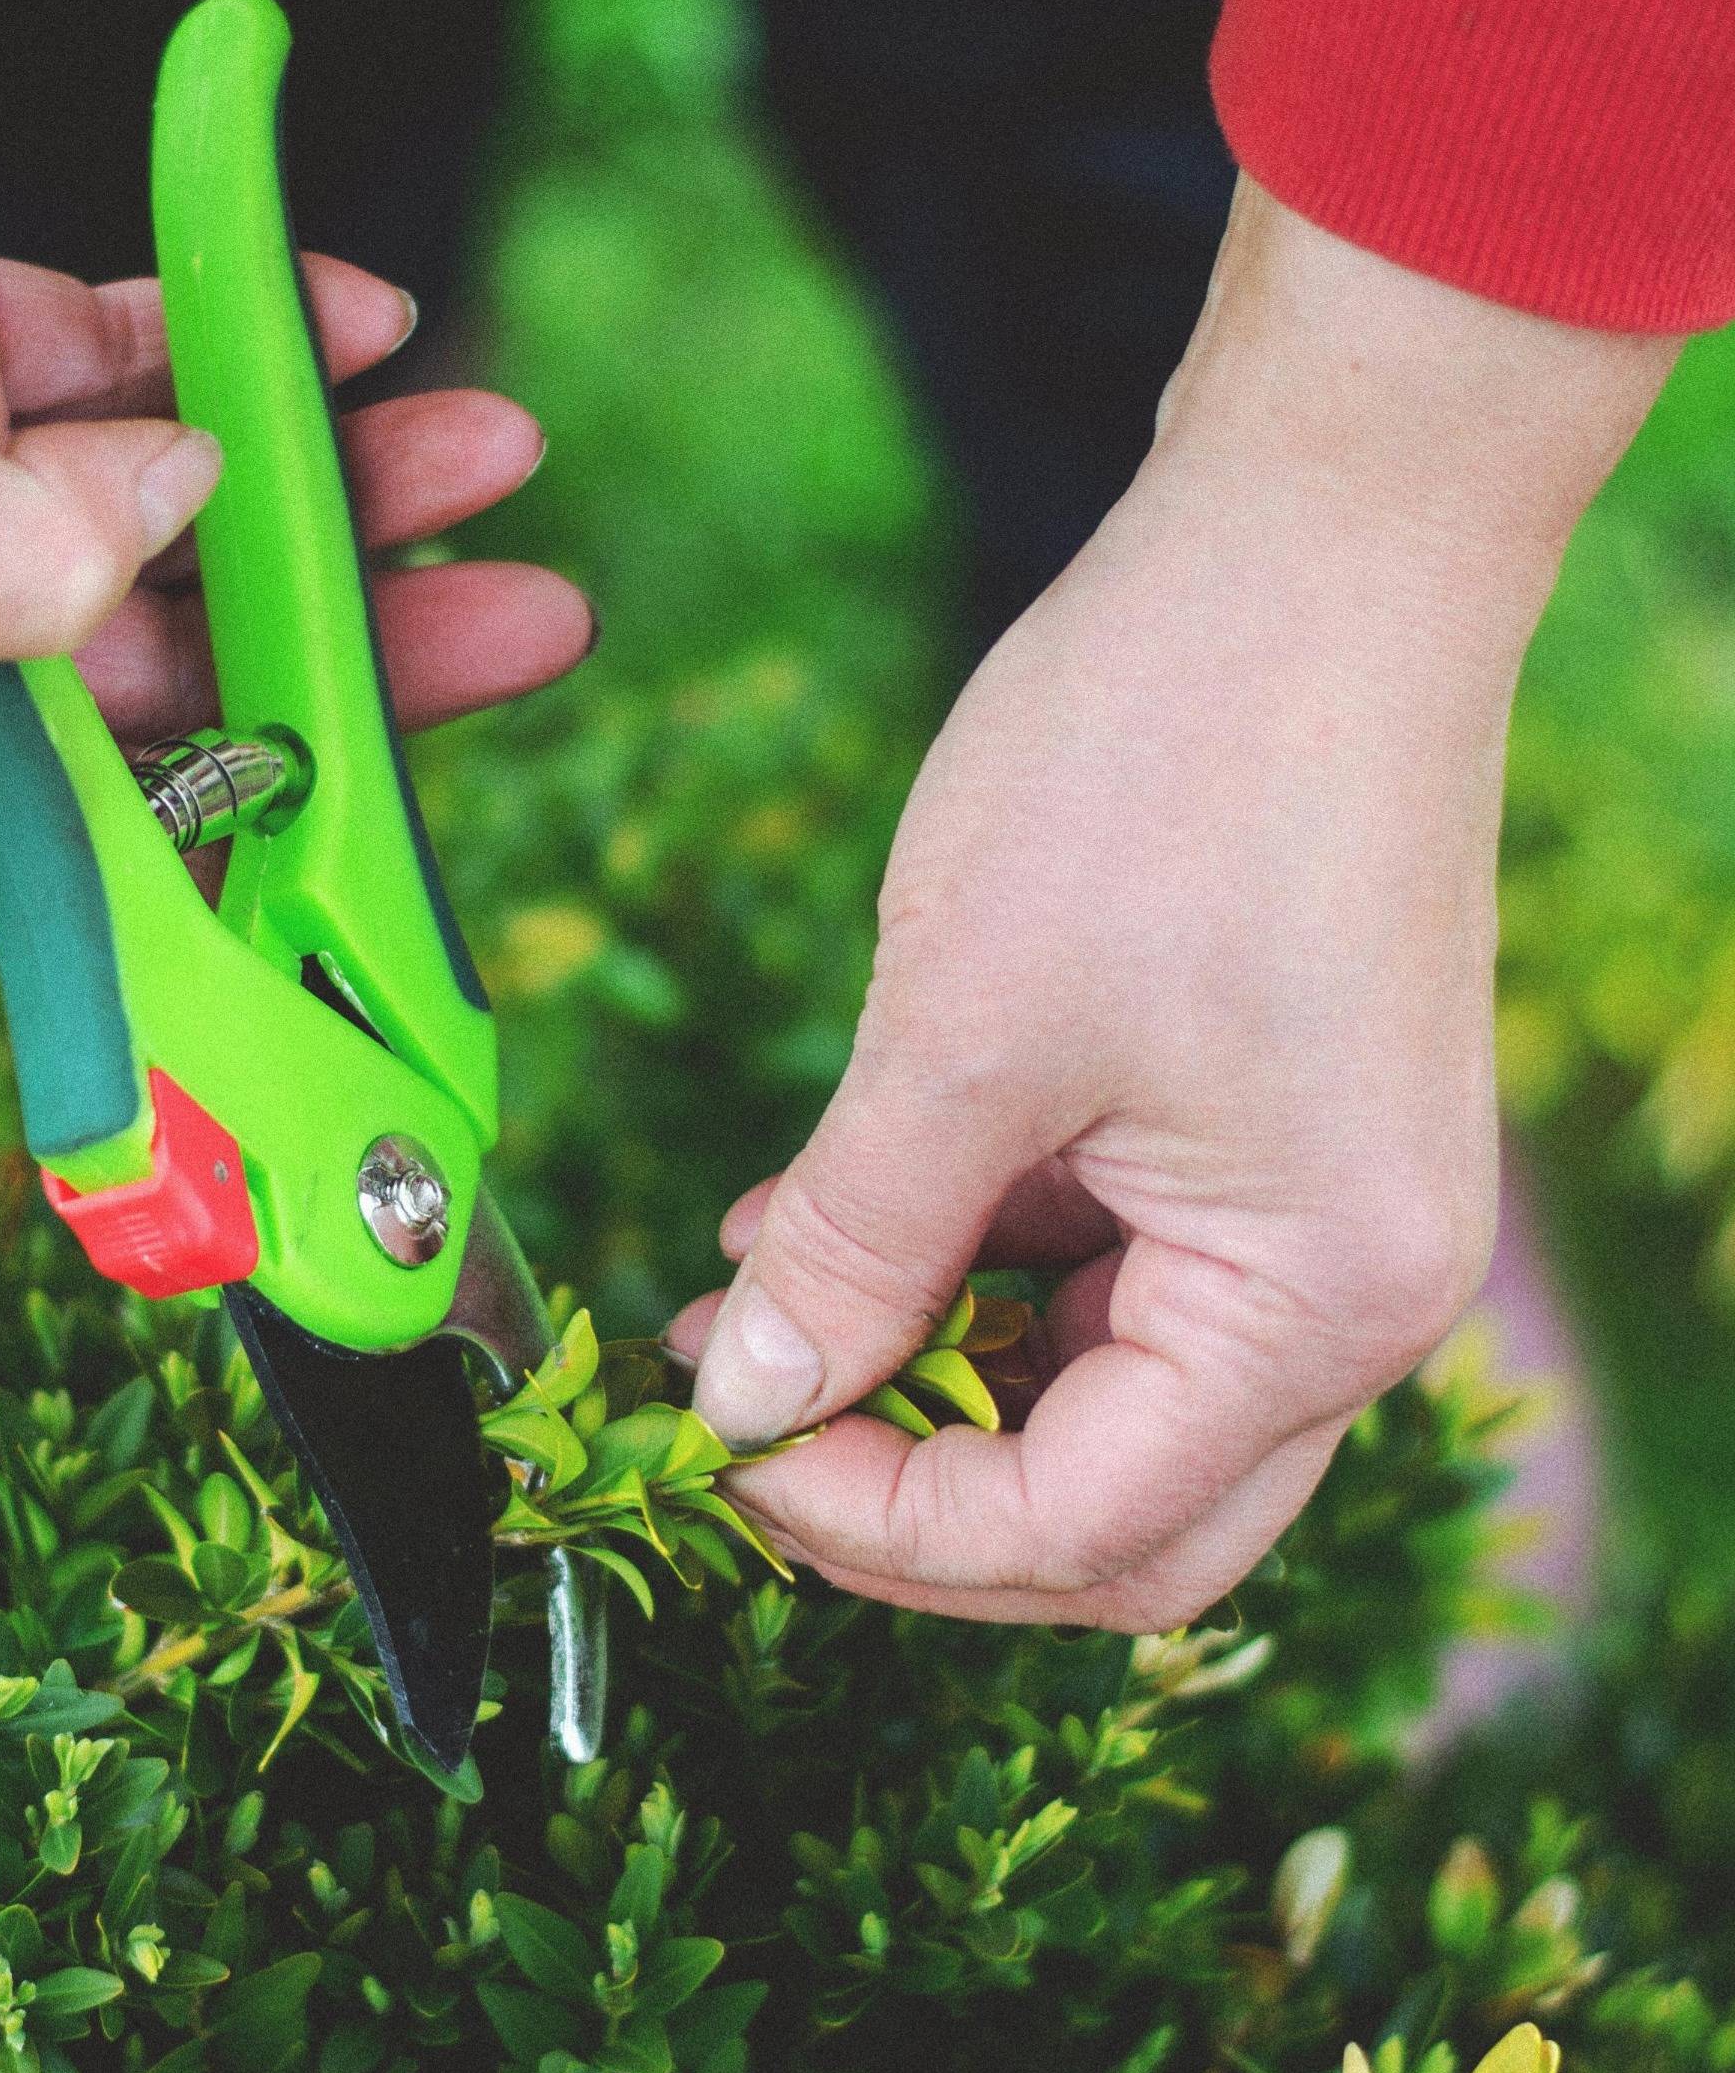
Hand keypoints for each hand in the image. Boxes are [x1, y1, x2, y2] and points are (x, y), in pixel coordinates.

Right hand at [0, 0, 587, 894]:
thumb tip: (182, 534)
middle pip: (162, 673)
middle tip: (524, 617)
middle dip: (342, 635)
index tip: (407, 811)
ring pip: (171, 513)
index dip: (249, 825)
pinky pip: (127, 366)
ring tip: (485, 442)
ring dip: (325, 476)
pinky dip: (231, 340)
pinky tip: (352, 321)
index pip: (75, 834)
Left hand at [674, 180, 1677, 1630]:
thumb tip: (744, 1398)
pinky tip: (825, 1213)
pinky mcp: (1268, 1135)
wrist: (1315, 542)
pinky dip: (969, 1266)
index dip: (878, 1523)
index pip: (1080, 1529)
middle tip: (747, 1426)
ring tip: (742, 1298)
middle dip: (918, 1491)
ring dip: (924, 1371)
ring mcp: (1318, 1212)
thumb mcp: (958, 1035)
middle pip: (1115, 1507)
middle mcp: (1352, 1294)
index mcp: (1318, 1302)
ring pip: (1100, 1391)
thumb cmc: (1158, 767)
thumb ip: (850, 1245)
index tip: (719, 1451)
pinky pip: (1108, 1266)